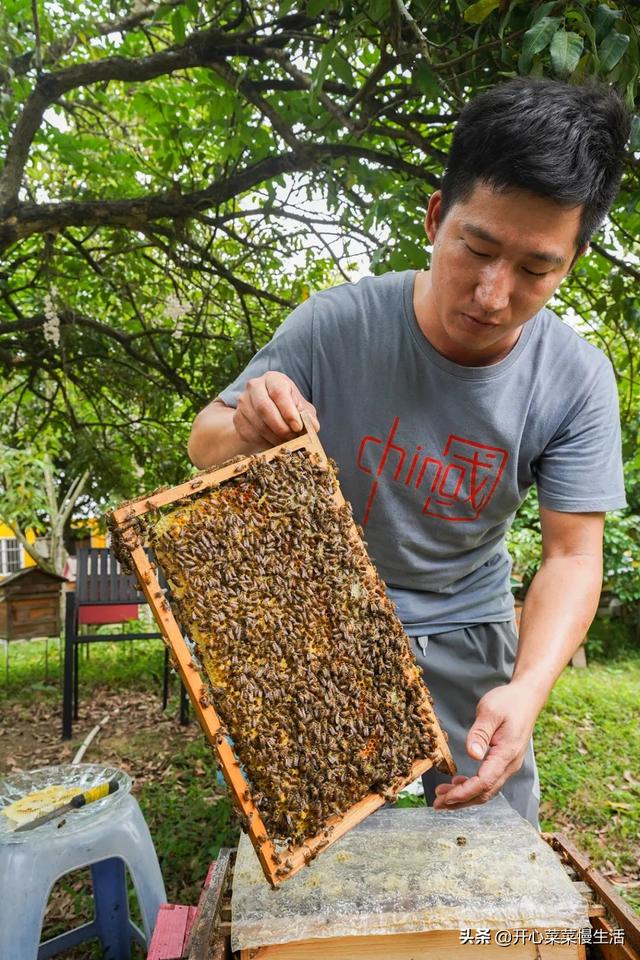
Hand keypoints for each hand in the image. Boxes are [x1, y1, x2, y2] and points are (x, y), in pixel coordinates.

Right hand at [234, 371, 319, 447]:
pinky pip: (250, 434)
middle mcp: (254, 386)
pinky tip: (274, 443)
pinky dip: (264, 442)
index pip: (278, 393)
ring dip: (274, 437)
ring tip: (287, 443)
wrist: (266, 412)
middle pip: (264, 408)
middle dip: (280, 427)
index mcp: (273, 379)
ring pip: (257, 424)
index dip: (288, 411)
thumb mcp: (302, 408)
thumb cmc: (289, 407)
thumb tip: (313, 427)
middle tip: (292, 438)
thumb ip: (308, 416)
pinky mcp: (237, 418)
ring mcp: (243, 402)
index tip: (297, 427)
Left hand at [432, 682, 539, 809]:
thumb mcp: (490, 711)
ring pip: (487, 789)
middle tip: (438, 803)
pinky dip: (473, 787)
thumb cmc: (508, 702)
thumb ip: (480, 733)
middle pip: (485, 792)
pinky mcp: (505, 761)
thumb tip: (472, 755)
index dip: (464, 792)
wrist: (527, 697)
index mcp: (507, 753)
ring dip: (466, 796)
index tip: (445, 797)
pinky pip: (489, 780)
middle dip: (461, 800)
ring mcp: (509, 764)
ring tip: (443, 796)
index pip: (485, 781)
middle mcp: (510, 764)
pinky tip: (459, 783)